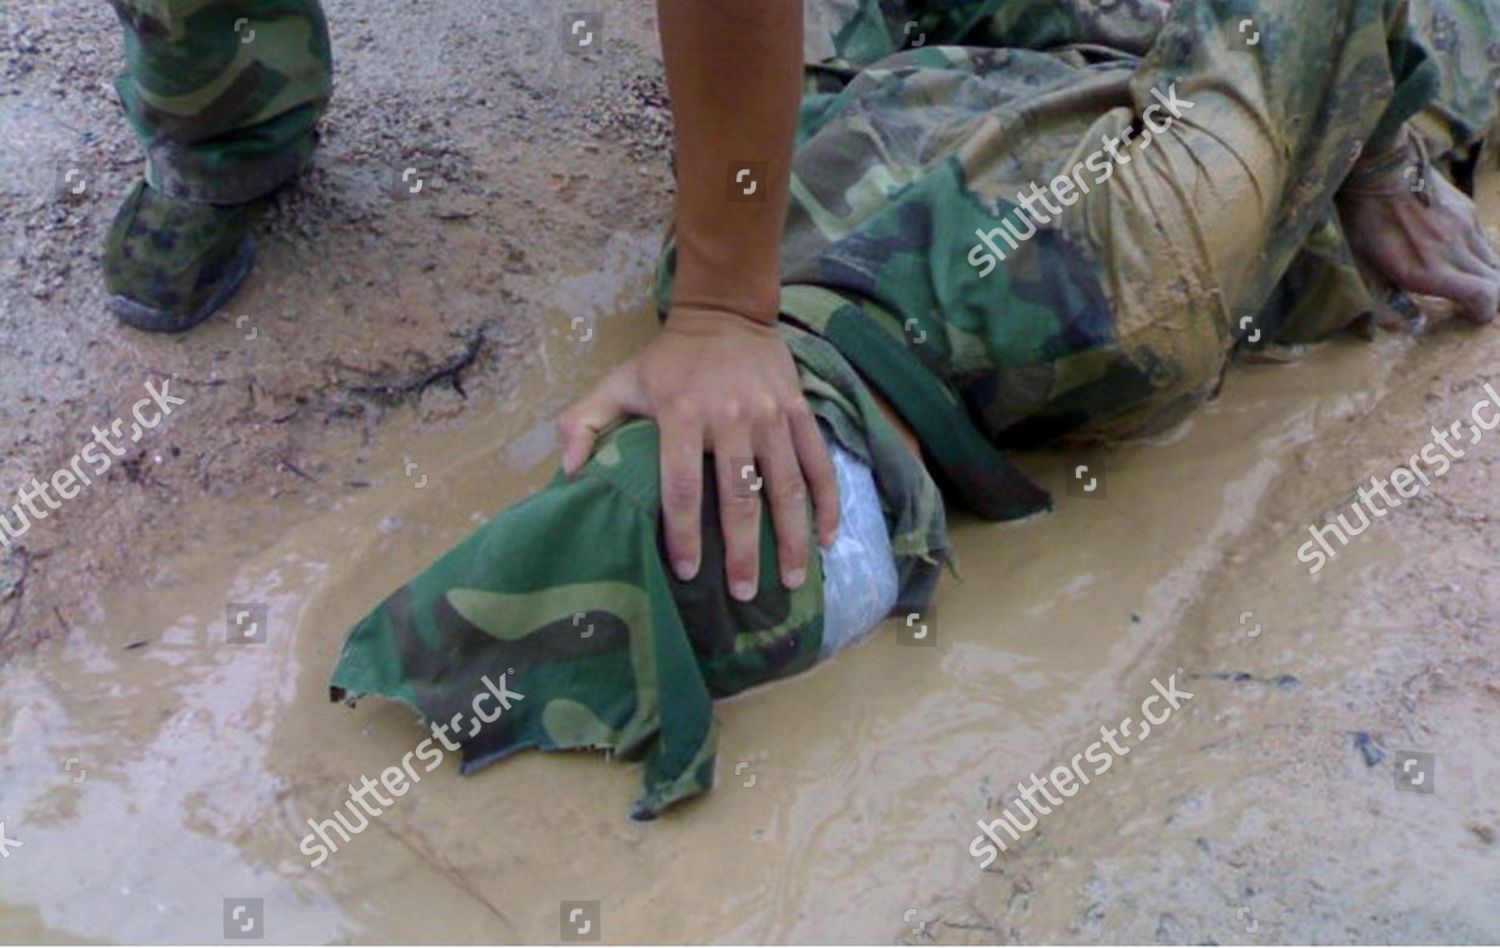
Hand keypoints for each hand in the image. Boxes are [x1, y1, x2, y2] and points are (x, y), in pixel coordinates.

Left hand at [559, 306, 838, 600]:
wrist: (725, 312)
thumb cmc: (668, 359)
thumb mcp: (618, 382)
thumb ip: (585, 423)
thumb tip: (569, 472)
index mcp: (682, 413)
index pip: (683, 486)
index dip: (685, 532)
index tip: (687, 571)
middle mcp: (731, 417)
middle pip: (740, 496)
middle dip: (744, 551)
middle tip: (744, 594)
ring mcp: (771, 415)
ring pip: (786, 485)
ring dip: (792, 537)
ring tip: (792, 581)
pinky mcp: (799, 411)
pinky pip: (818, 462)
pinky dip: (828, 502)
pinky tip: (829, 539)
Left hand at [1339, 163, 1499, 325]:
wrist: (1379, 168)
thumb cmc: (1364, 221)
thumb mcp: (1361, 267)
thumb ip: (1381, 303)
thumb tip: (1401, 328)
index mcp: (1428, 270)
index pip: (1484, 296)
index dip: (1484, 311)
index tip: (1473, 315)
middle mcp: (1454, 251)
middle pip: (1496, 282)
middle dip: (1489, 298)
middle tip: (1473, 303)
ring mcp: (1464, 228)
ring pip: (1494, 261)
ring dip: (1486, 276)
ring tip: (1467, 281)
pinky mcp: (1467, 210)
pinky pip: (1483, 240)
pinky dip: (1479, 254)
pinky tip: (1458, 254)